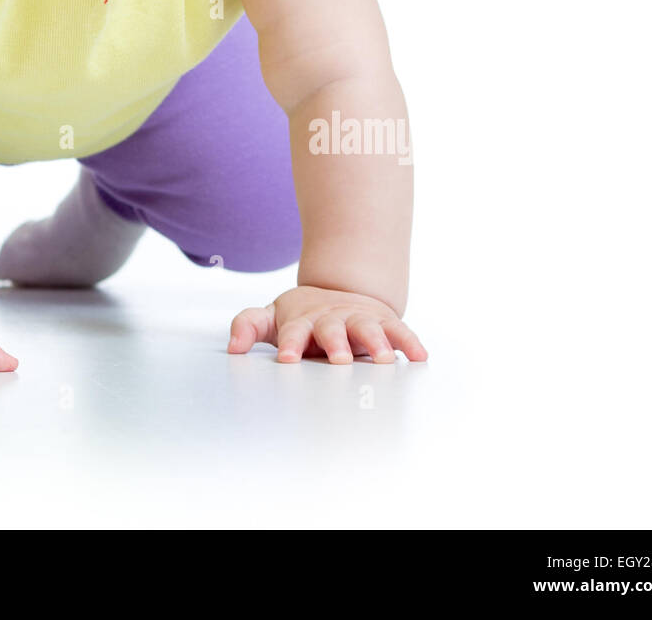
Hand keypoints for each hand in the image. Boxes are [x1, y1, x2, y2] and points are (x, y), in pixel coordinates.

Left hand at [227, 285, 427, 363]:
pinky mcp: (383, 321)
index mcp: (302, 321)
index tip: (286, 359)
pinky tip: (419, 357)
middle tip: (339, 360)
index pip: (292, 332)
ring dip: (376, 343)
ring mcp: (358, 318)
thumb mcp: (273, 317)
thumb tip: (232, 346)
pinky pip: (398, 330)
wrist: (339, 290)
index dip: (289, 345)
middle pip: (332, 330)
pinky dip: (409, 342)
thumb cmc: (303, 315)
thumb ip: (249, 325)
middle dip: (335, 344)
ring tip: (383, 360)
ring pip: (368, 328)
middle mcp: (331, 319)